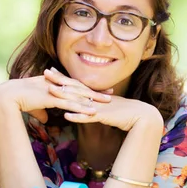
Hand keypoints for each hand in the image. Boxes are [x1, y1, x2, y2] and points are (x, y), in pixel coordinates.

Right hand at [0, 69, 111, 123]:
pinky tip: (92, 111)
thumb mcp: (33, 106)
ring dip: (93, 99)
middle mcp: (56, 85)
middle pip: (80, 88)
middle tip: (111, 94)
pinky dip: (82, 107)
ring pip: (78, 95)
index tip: (99, 91)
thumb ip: (41, 112)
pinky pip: (70, 104)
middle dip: (96, 92)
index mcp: (53, 84)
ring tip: (107, 103)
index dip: (87, 89)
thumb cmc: (18, 100)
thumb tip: (45, 120)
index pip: (74, 85)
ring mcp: (54, 90)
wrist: (7, 96)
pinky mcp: (51, 98)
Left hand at [45, 68, 162, 131]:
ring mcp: (98, 106)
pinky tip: (66, 116)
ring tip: (50, 91)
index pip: (76, 84)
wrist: (141, 116)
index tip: (51, 71)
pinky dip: (77, 117)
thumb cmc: (124, 113)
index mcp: (95, 95)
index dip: (63, 78)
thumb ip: (95, 106)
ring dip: (64, 96)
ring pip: (78, 100)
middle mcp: (95, 98)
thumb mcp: (107, 107)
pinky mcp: (103, 116)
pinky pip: (88, 117)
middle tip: (45, 73)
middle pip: (74, 88)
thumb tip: (85, 108)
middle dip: (59, 81)